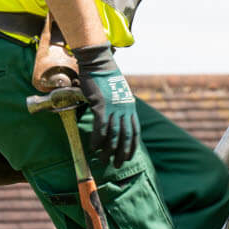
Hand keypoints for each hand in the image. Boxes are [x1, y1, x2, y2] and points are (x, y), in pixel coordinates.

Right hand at [73, 44, 138, 164]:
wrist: (99, 64)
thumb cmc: (106, 78)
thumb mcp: (118, 93)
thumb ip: (119, 106)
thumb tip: (115, 117)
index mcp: (130, 107)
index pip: (135, 132)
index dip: (132, 146)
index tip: (127, 157)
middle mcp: (125, 109)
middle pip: (126, 137)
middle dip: (122, 153)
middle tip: (117, 165)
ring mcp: (114, 108)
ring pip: (113, 135)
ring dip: (109, 150)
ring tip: (103, 160)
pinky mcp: (102, 106)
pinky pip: (101, 128)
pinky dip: (98, 140)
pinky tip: (93, 148)